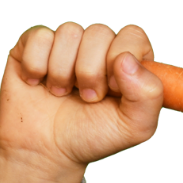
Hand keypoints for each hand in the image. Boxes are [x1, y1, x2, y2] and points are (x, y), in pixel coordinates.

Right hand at [0, 21, 163, 177]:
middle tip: (86, 97)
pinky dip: (36, 64)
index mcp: (128, 61)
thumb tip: (125, 58)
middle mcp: (99, 47)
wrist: (45, 151)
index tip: (110, 90)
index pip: (132, 35)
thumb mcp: (134, 127)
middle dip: (90, 71)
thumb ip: (148, 94)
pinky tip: (37, 83)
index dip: (120, 59)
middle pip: (99, 31)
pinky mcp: (34, 45)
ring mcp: (67, 45)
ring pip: (69, 31)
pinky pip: (39, 35)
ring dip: (62, 71)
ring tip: (61, 93)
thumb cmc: (92, 136)